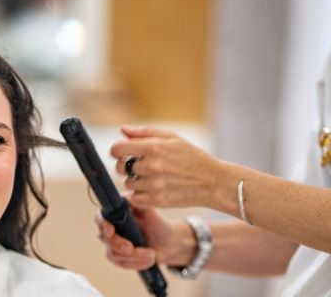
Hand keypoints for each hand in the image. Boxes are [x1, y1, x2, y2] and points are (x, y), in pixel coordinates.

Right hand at [95, 203, 194, 269]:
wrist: (167, 243)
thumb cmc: (157, 224)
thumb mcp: (149, 210)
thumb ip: (137, 201)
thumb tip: (129, 198)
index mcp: (116, 214)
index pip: (100, 217)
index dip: (102, 224)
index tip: (110, 231)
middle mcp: (112, 228)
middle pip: (105, 239)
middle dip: (118, 245)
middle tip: (132, 248)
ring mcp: (114, 244)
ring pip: (114, 254)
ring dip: (133, 256)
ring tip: (150, 254)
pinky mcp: (120, 258)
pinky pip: (122, 264)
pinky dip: (136, 263)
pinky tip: (147, 260)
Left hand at [112, 126, 227, 209]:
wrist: (213, 182)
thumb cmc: (192, 156)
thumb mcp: (172, 137)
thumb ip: (144, 133)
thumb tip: (122, 130)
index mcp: (154, 148)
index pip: (117, 150)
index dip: (117, 150)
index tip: (123, 152)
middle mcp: (152, 167)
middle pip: (120, 168)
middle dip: (126, 165)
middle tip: (140, 165)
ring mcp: (154, 185)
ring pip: (128, 184)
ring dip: (135, 180)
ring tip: (152, 176)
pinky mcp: (158, 201)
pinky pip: (135, 199)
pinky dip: (140, 195)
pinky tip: (152, 188)